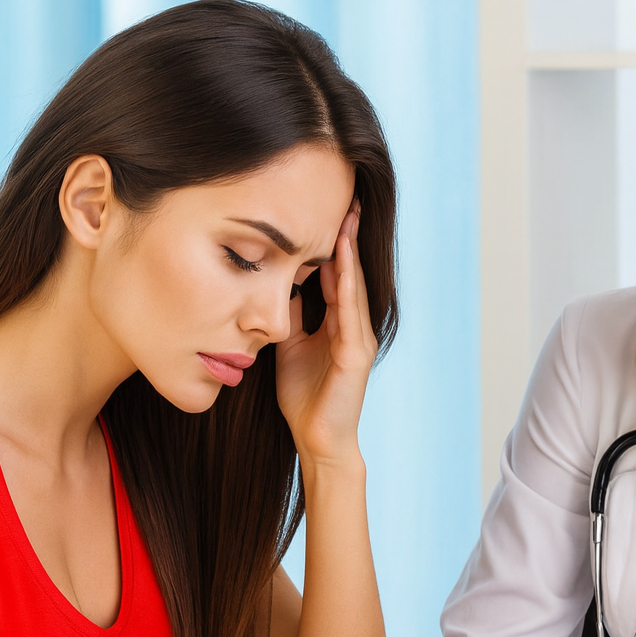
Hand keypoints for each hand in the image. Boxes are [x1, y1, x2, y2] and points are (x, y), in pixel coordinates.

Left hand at [274, 201, 376, 464]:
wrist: (317, 440)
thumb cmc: (304, 397)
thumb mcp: (288, 346)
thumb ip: (288, 316)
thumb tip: (277, 284)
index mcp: (337, 322)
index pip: (334, 273)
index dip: (329, 242)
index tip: (322, 208)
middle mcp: (353, 325)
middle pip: (349, 270)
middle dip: (346, 235)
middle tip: (345, 196)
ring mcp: (358, 337)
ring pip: (353, 284)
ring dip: (349, 250)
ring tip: (347, 216)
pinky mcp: (356, 353)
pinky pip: (349, 309)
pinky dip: (346, 281)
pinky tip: (340, 257)